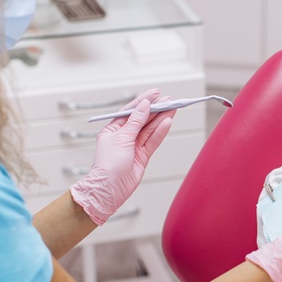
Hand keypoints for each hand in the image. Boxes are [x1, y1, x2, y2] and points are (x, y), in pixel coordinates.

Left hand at [70, 89, 174, 224]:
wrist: (110, 188)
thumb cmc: (108, 165)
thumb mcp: (121, 137)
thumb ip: (135, 121)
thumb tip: (144, 106)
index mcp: (113, 129)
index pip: (130, 111)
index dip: (143, 101)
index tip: (155, 93)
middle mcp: (124, 137)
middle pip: (143, 119)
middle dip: (156, 109)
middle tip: (169, 99)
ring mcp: (134, 146)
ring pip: (150, 129)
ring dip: (161, 118)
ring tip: (173, 107)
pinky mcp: (142, 156)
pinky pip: (153, 140)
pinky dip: (161, 131)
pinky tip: (168, 122)